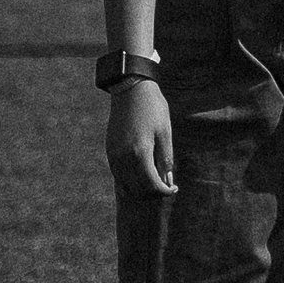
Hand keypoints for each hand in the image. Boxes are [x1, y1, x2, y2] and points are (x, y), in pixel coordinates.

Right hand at [106, 77, 175, 192]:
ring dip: (141, 190)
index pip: (151, 185)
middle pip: (137, 189)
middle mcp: (123, 157)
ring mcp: (114, 155)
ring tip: (155, 183)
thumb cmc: (152, 108)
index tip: (174, 189)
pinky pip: (118, 175)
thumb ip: (165, 159)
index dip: (164, 191)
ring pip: (126, 185)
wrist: (130, 88)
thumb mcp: (164, 132)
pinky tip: (142, 175)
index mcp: (140, 153)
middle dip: (153, 193)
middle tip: (166, 187)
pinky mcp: (110, 150)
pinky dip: (130, 181)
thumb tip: (168, 181)